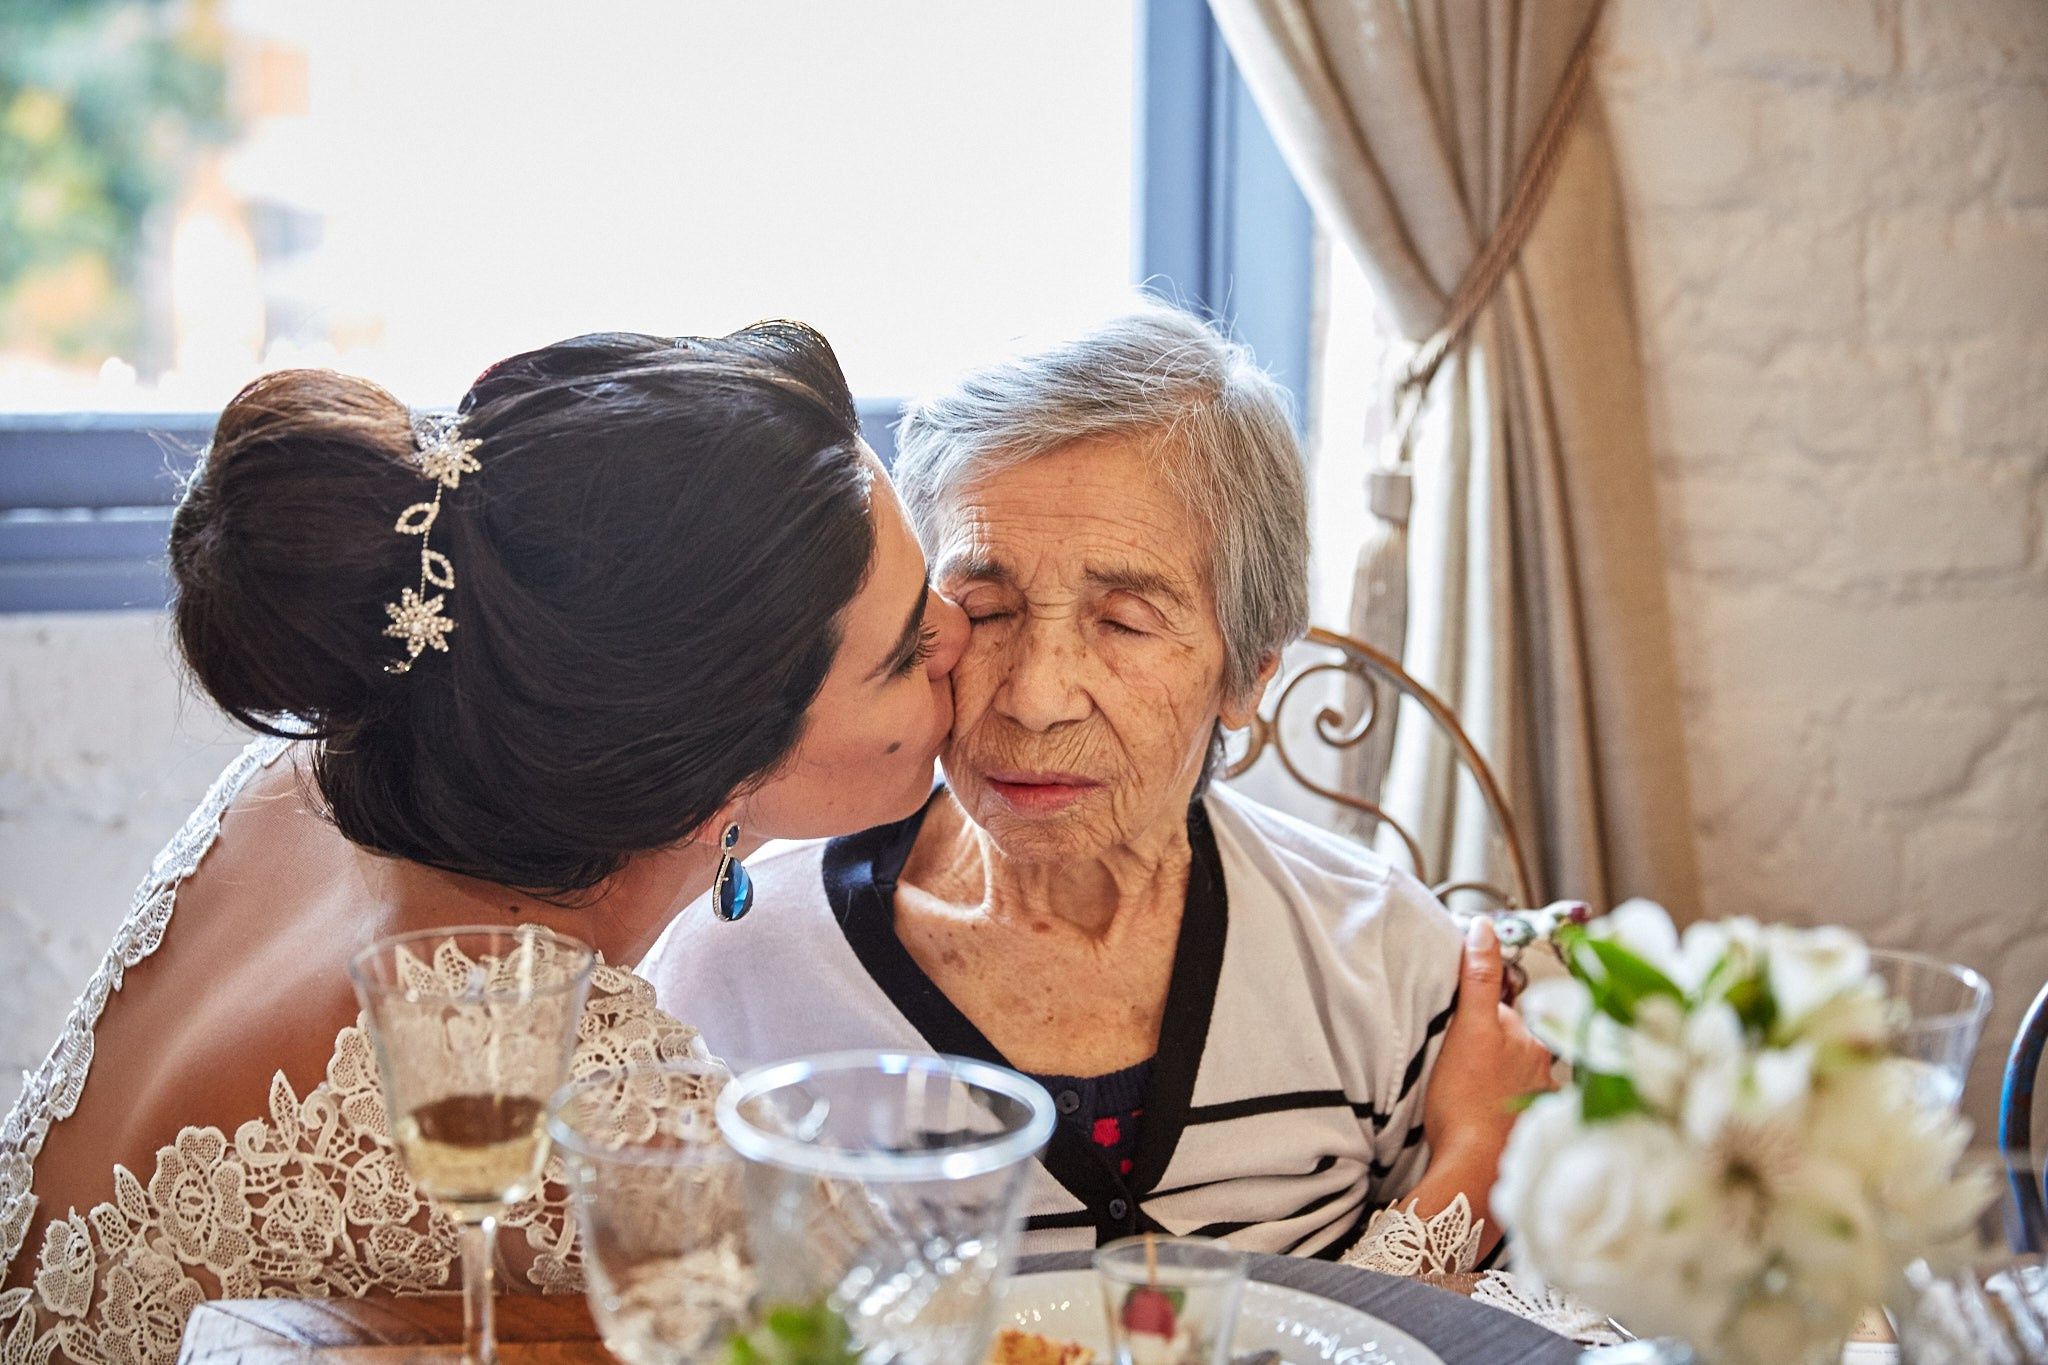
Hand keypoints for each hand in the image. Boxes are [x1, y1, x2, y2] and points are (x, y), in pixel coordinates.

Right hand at [1423, 917, 1558, 1166]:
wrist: (1473, 1166)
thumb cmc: (1465, 1099)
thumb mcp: (1468, 1029)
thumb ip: (1479, 977)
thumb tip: (1484, 928)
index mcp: (1528, 1037)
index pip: (1502, 1011)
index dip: (1478, 1015)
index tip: (1459, 1032)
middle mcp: (1543, 1065)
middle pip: (1513, 1042)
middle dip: (1493, 1045)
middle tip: (1460, 1064)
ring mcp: (1540, 1100)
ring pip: (1518, 1075)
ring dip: (1501, 1078)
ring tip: (1472, 1094)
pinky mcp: (1532, 1129)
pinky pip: (1519, 1108)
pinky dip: (1506, 1109)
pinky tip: (1487, 1118)